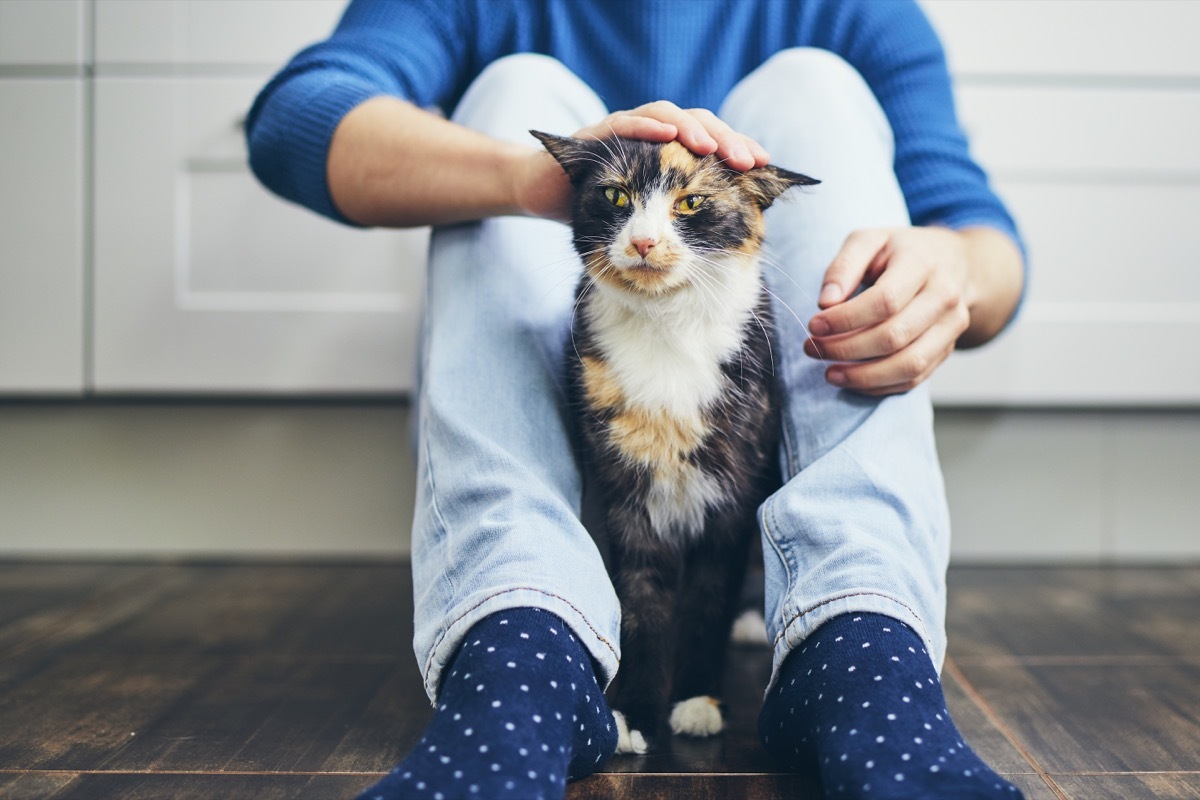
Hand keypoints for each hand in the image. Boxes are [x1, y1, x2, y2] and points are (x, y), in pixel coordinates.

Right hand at [515, 101, 769, 221]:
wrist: (543, 195)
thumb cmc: (599, 211)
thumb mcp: (646, 225)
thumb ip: (678, 227)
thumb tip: (733, 239)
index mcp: (668, 154)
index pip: (711, 142)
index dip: (737, 149)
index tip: (764, 165)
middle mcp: (651, 136)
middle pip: (697, 124)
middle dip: (724, 139)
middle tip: (746, 159)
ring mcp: (623, 130)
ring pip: (665, 116)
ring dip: (690, 129)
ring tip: (710, 147)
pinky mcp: (594, 135)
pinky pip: (621, 123)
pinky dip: (644, 125)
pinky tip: (664, 133)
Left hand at [804, 227, 971, 395]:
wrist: (954, 263)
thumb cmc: (900, 252)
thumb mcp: (869, 241)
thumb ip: (844, 266)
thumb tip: (826, 302)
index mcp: (922, 263)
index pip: (884, 301)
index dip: (845, 319)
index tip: (814, 325)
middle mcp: (944, 296)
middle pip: (894, 336)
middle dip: (846, 349)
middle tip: (813, 349)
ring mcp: (951, 326)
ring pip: (909, 365)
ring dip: (864, 376)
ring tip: (830, 373)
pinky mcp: (948, 349)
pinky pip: (916, 378)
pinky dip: (880, 386)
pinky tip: (853, 380)